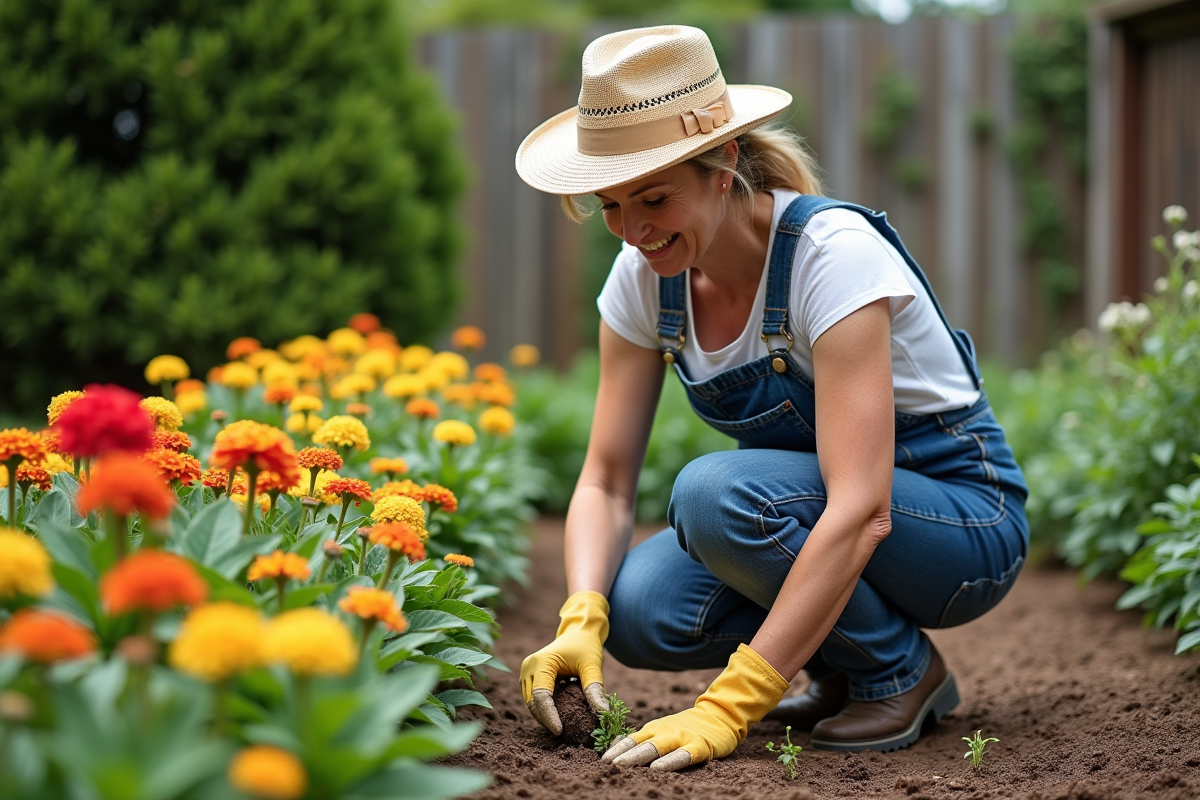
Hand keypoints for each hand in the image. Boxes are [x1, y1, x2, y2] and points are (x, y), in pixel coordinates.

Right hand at [520, 590, 611, 733]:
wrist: (579, 631)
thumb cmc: (586, 645)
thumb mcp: (592, 665)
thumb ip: (594, 688)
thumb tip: (602, 713)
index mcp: (541, 662)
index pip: (541, 696)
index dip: (549, 716)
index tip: (560, 731)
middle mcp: (528, 667)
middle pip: (532, 702)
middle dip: (546, 719)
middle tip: (564, 733)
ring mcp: (526, 672)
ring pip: (531, 703)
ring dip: (544, 715)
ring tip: (562, 726)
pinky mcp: (530, 677)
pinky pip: (534, 698)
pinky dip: (544, 708)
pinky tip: (558, 715)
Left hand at [601, 643, 788, 770]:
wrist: (719, 715)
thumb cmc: (685, 728)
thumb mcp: (662, 729)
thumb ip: (644, 739)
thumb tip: (615, 750)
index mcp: (653, 729)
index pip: (630, 739)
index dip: (615, 749)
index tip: (600, 760)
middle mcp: (664, 732)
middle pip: (640, 745)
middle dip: (622, 755)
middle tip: (607, 765)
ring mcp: (681, 738)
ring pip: (657, 749)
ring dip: (638, 757)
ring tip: (623, 766)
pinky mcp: (698, 746)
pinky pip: (683, 756)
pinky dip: (669, 762)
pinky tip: (658, 769)